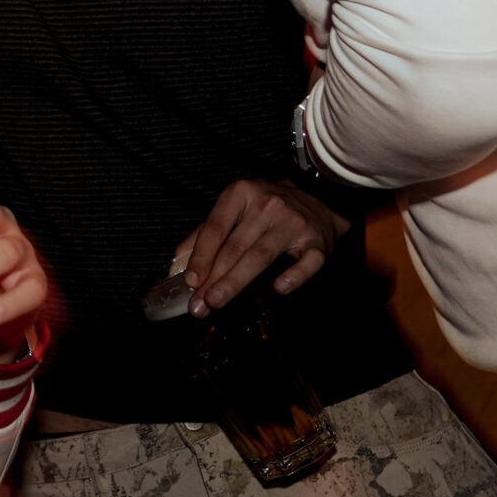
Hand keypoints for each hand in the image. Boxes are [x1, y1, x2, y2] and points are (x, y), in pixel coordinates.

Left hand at [173, 179, 348, 316]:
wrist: (319, 200)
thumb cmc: (267, 209)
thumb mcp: (234, 209)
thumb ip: (205, 234)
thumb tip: (177, 264)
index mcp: (242, 193)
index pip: (215, 226)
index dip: (200, 255)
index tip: (190, 280)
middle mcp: (268, 205)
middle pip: (235, 246)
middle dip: (213, 277)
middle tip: (199, 304)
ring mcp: (294, 222)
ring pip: (261, 255)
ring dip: (236, 280)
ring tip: (217, 301)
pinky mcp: (317, 242)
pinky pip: (307, 262)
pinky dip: (294, 276)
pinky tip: (279, 289)